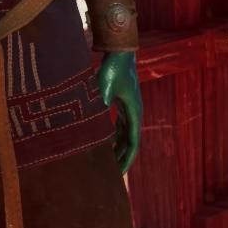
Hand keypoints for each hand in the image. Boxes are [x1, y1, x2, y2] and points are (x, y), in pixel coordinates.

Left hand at [97, 51, 141, 173]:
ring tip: (107, 163)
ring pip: (125, 134)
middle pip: (130, 142)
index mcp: (134, 112)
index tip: (118, 175)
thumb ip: (101, 106)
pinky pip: (119, 125)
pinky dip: (113, 136)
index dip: (126, 160)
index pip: (133, 143)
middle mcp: (135, 112)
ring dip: (118, 148)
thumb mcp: (105, 88)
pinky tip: (103, 142)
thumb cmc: (113, 69)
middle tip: (112, 175)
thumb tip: (93, 124)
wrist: (118, 52)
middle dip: (122, 158)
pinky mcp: (122, 102)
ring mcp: (129, 107)